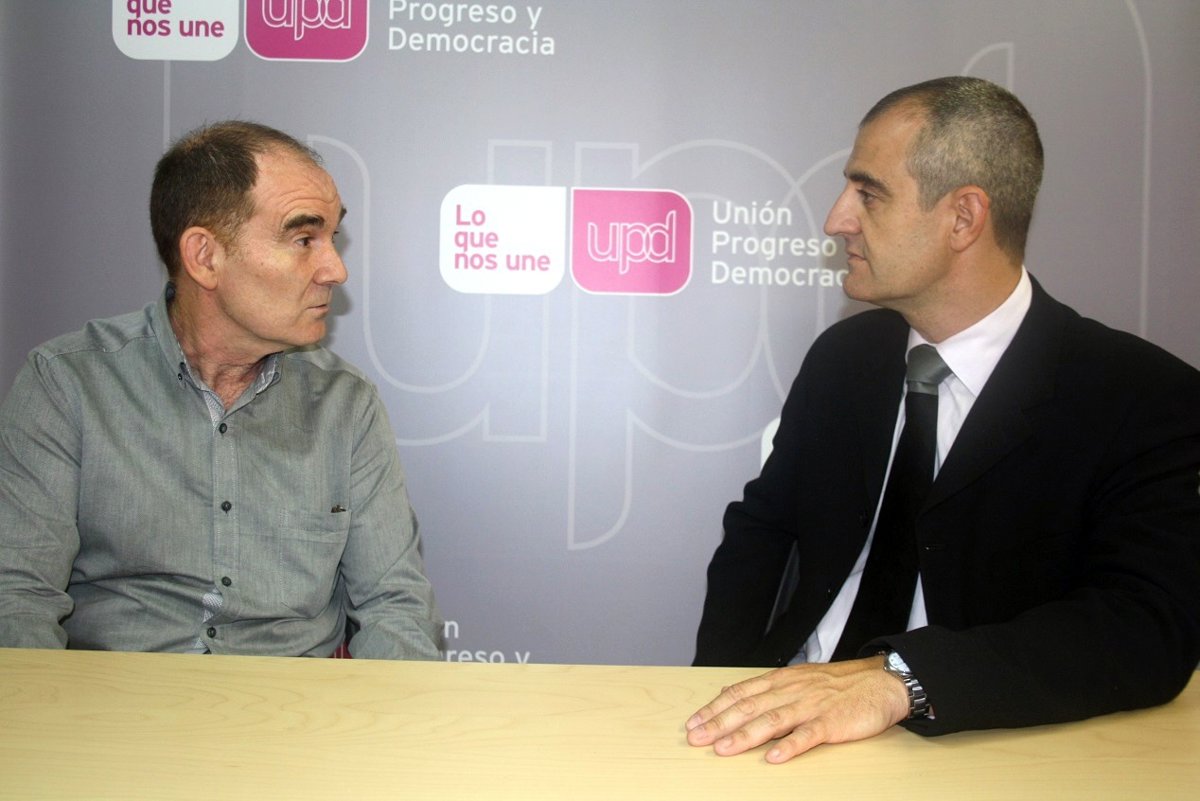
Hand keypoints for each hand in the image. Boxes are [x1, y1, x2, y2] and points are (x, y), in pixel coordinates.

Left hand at [684, 654, 909, 762]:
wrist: (881, 682)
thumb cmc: (838, 684)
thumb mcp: (798, 679)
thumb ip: (767, 690)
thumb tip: (731, 695)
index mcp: (781, 681)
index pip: (740, 693)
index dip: (715, 707)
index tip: (694, 722)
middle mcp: (791, 691)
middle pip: (749, 707)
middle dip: (719, 723)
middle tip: (696, 737)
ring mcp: (811, 706)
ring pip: (772, 721)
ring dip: (745, 736)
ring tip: (723, 749)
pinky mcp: (832, 723)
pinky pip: (808, 735)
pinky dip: (790, 747)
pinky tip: (774, 758)